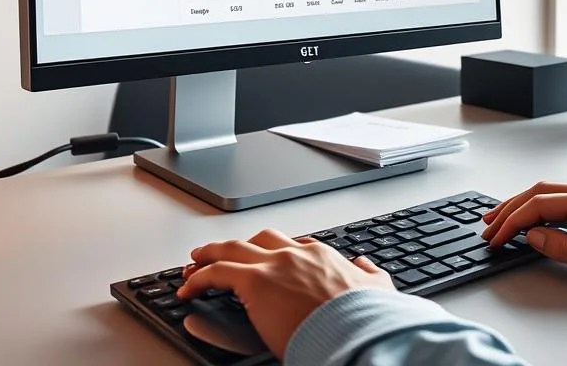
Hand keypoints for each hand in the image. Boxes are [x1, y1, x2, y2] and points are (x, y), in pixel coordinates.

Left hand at [177, 229, 395, 357]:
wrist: (358, 326)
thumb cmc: (366, 315)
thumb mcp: (378, 288)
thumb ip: (370, 275)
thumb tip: (366, 266)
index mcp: (322, 256)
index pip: (292, 246)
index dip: (275, 253)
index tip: (267, 261)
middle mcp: (296, 254)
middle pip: (259, 240)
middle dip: (239, 247)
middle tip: (223, 254)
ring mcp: (273, 265)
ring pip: (232, 249)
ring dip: (211, 254)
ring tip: (195, 262)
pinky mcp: (254, 282)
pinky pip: (215, 273)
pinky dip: (198, 278)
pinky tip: (188, 288)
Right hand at [480, 180, 566, 290]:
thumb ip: (564, 247)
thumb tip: (534, 236)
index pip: (537, 205)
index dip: (511, 223)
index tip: (495, 238)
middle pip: (539, 191)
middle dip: (510, 208)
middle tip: (488, 226)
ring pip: (552, 192)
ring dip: (525, 206)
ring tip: (503, 221)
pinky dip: (545, 208)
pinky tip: (537, 220)